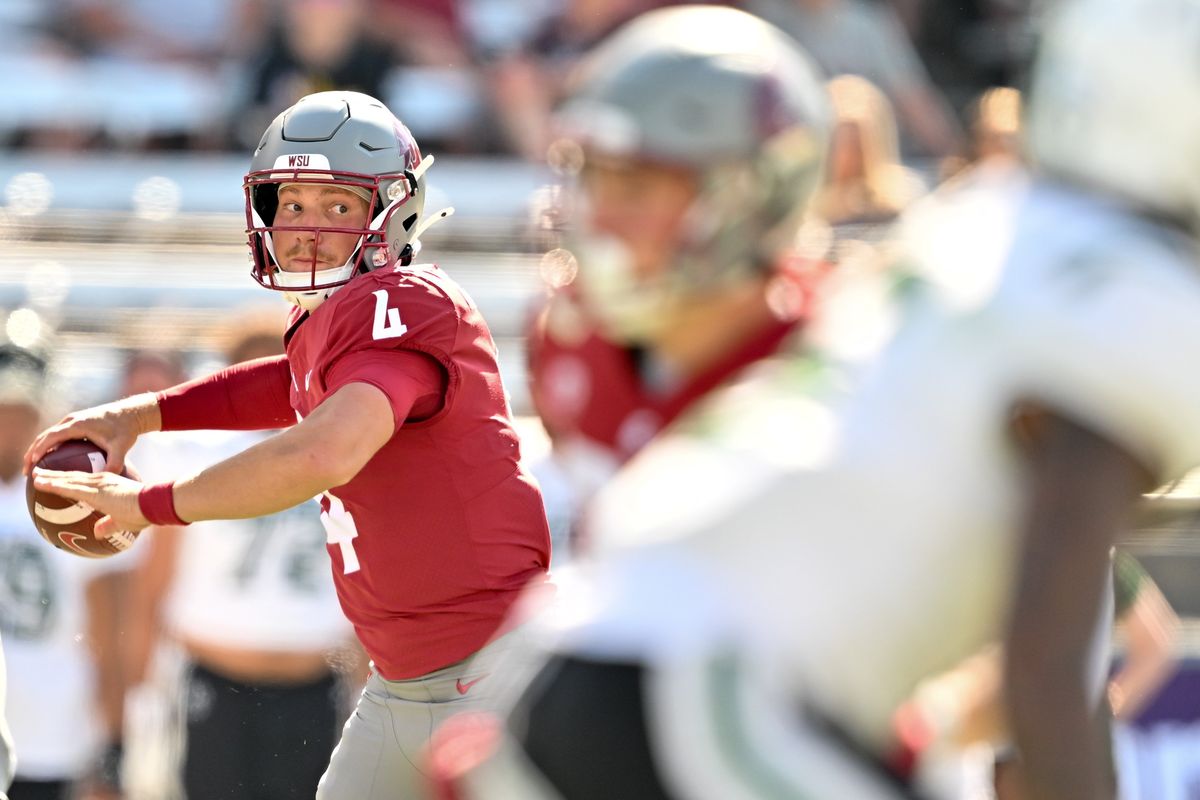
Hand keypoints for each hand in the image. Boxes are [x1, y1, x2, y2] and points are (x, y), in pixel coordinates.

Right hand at [24, 394, 159, 474]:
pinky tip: (49, 459)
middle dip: (33, 452)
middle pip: (45, 436)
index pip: (52, 437)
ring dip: (38, 448)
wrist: (132, 413)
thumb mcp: (121, 447)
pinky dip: (49, 445)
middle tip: (26, 471)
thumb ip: (115, 463)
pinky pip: (58, 435)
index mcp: (78, 424)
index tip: (32, 464)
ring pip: (50, 435)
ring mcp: (73, 420)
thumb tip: (108, 479)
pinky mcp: (77, 422)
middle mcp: (72, 420)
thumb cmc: (126, 429)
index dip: (39, 450)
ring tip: (32, 466)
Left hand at [32, 468, 148, 536]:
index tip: (58, 478)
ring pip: (68, 479)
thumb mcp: (124, 522)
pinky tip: (40, 484)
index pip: (85, 481)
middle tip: (39, 472)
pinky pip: (69, 487)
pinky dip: (53, 485)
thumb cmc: (144, 513)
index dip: (70, 479)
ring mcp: (97, 484)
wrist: (153, 505)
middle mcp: (101, 480)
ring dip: (49, 477)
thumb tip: (98, 533)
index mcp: (108, 486)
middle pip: (73, 476)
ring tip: (34, 475)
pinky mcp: (94, 491)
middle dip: (55, 474)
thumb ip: (109, 525)